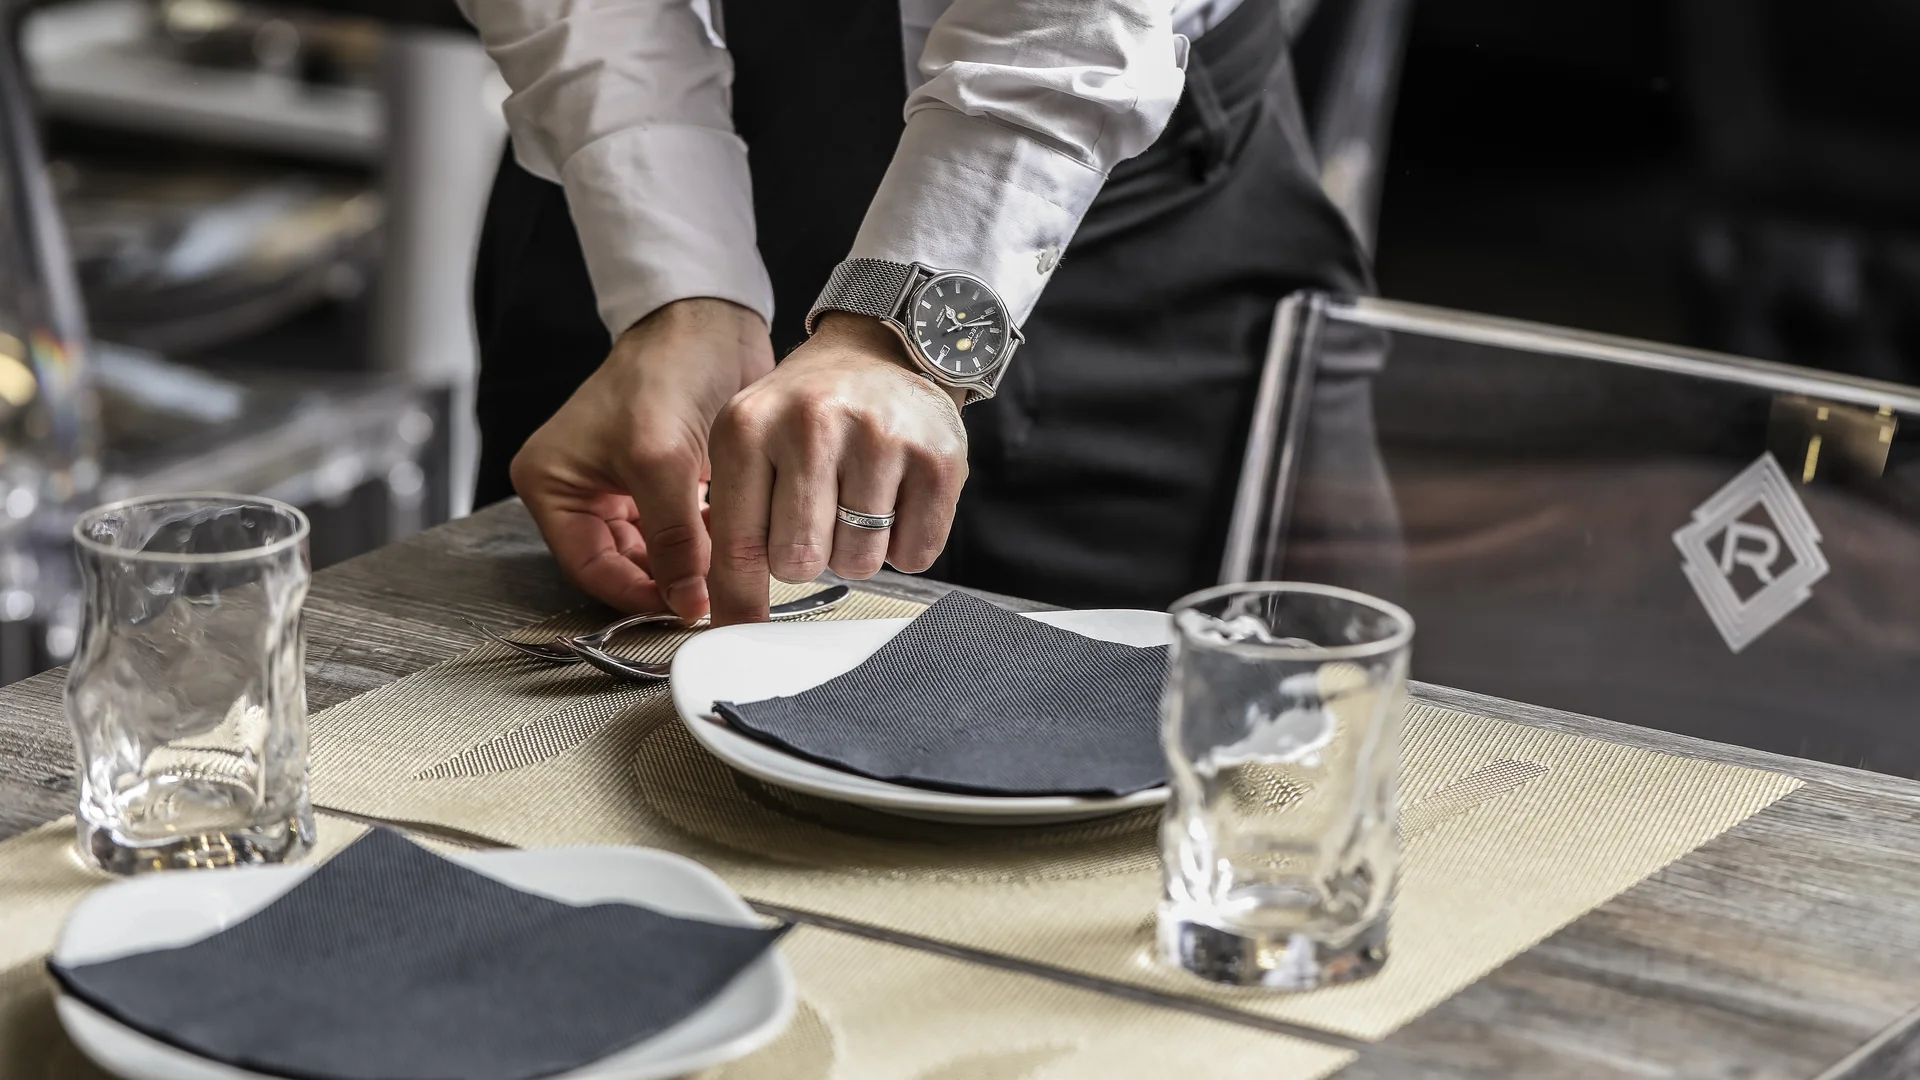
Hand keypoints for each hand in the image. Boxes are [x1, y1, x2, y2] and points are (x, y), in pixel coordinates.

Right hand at [510, 298, 774, 619]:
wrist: (711, 322)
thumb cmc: (665, 368)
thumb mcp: (660, 461)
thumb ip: (673, 539)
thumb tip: (687, 603)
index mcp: (552, 485)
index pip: (589, 568)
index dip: (637, 596)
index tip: (685, 610)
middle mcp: (582, 492)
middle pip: (622, 567)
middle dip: (668, 582)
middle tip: (713, 599)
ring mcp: (624, 489)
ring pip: (657, 555)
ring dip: (692, 564)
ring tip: (728, 568)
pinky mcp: (665, 484)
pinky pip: (683, 533)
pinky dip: (708, 542)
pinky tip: (734, 539)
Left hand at [706, 313, 967, 623]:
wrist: (879, 354)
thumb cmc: (808, 411)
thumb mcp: (749, 445)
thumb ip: (732, 525)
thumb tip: (728, 619)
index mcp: (750, 425)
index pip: (739, 544)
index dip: (739, 598)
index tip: (739, 631)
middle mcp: (813, 424)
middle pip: (800, 563)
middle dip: (807, 558)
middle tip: (817, 519)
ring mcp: (881, 438)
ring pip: (860, 563)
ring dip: (857, 550)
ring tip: (857, 500)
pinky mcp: (938, 458)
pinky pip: (916, 554)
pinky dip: (905, 544)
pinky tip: (895, 499)